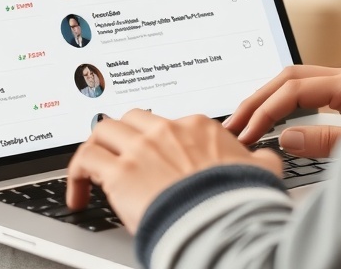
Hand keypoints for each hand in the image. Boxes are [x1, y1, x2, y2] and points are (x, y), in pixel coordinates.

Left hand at [66, 109, 281, 232]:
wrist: (225, 222)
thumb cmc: (241, 201)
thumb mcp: (260, 172)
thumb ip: (260, 161)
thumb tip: (266, 160)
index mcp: (198, 127)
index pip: (165, 123)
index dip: (154, 142)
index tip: (149, 162)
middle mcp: (167, 131)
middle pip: (130, 119)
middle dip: (121, 138)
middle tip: (115, 160)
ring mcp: (142, 148)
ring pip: (102, 130)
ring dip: (94, 150)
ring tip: (88, 174)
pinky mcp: (120, 171)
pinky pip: (84, 159)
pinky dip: (75, 175)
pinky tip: (78, 195)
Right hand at [223, 64, 340, 157]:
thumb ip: (326, 142)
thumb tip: (285, 138)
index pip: (293, 90)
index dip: (265, 111)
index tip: (247, 133)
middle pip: (289, 76)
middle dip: (258, 99)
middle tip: (234, 124)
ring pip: (298, 80)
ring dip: (271, 99)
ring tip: (248, 122)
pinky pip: (312, 91)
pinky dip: (288, 103)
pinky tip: (279, 119)